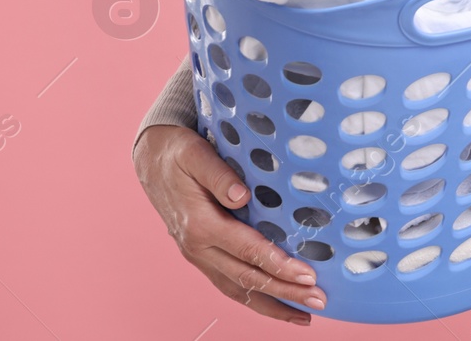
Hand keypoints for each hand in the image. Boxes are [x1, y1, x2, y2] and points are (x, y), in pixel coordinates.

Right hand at [133, 124, 325, 324]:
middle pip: (247, 278)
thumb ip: (218, 175)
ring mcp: (198, 256)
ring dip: (271, 305)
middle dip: (285, 292)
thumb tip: (242, 196)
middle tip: (319, 300)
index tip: (308, 275)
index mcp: (200, 225)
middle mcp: (198, 248)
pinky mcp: (202, 256)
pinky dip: (253, 298)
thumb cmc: (177, 154)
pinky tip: (275, 304)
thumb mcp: (195, 154)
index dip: (279, 265)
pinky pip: (229, 284)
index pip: (247, 250)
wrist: (151, 160)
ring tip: (303, 317)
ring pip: (237, 290)